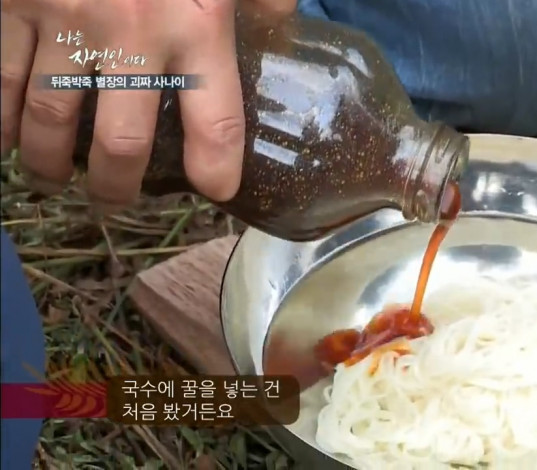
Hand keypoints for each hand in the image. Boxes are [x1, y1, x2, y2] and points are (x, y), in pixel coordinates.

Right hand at [0, 0, 295, 211]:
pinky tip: (7, 139)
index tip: (215, 189)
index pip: (215, 118)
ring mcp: (62, 19)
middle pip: (121, 143)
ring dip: (50, 164)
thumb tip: (282, 19)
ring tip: (56, 179)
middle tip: (114, 197)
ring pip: (50, 122)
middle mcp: (131, 32)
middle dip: (116, 186)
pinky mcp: (8, 4)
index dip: (216, 166)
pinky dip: (0, 121)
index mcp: (196, 21)